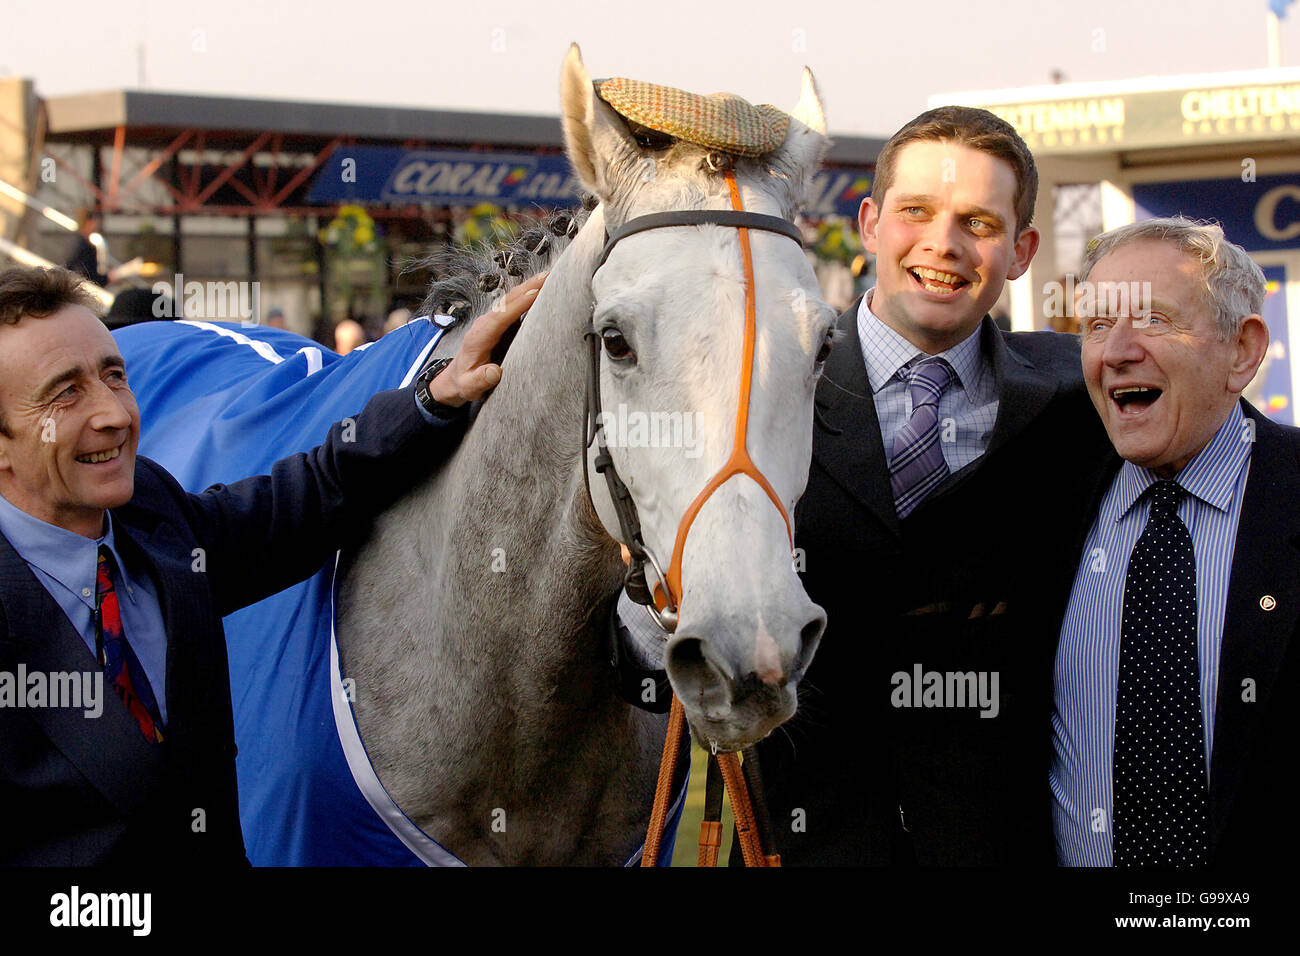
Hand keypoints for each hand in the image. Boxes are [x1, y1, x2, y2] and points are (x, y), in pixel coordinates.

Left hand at [428, 272, 546, 405]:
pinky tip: (543, 287)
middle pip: (508, 300)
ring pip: (513, 298)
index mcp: (479, 336)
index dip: (517, 305)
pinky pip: (515, 304)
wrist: (457, 377)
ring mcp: (493, 319)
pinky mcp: (500, 321)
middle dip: (529, 287)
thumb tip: (494, 372)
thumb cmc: (465, 380)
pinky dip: (529, 293)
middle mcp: (486, 322)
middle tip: (550, 275)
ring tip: (552, 275)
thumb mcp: (469, 386)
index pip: (500, 316)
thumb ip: (480, 380)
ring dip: (531, 286)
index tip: (534, 295)